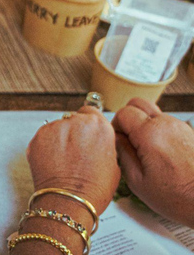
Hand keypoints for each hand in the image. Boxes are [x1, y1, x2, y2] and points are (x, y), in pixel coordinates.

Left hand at [27, 106, 119, 214]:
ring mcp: (54, 128)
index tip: (86, 132)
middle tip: (76, 152)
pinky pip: (44, 138)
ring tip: (64, 161)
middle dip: (74, 132)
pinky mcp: (37, 137)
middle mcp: (75, 122)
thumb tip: (97, 140)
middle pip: (73, 119)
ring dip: (60, 139)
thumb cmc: (93, 189)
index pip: (91, 112)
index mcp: (98, 126)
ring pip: (57, 128)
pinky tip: (53, 162)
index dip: (88, 124)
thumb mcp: (114, 164)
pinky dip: (46, 147)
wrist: (68, 201)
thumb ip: (104, 144)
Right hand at [113, 98, 193, 226]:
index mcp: (150, 134)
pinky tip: (159, 153)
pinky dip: (158, 131)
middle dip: (128, 118)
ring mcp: (180, 127)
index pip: (123, 113)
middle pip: (138, 104)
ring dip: (144, 125)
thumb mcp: (137, 181)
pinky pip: (166, 123)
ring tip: (145, 149)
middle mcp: (167, 125)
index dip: (116, 125)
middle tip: (127, 138)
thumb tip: (116, 140)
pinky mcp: (189, 133)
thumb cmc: (179, 197)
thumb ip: (122, 154)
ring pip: (152, 113)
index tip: (117, 140)